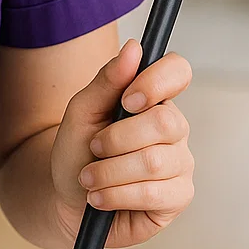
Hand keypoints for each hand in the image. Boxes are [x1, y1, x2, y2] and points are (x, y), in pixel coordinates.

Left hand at [48, 38, 194, 248]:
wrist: (68, 200)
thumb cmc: (77, 153)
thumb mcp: (82, 112)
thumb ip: (107, 80)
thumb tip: (134, 48)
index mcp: (153, 99)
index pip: (177, 72)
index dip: (156, 82)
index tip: (126, 100)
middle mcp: (173, 129)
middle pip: (165, 122)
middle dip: (116, 139)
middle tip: (94, 148)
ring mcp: (180, 163)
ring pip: (154, 161)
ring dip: (109, 172)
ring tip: (90, 178)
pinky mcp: (179, 197)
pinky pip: (153, 193)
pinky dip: (116, 195)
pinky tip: (101, 197)